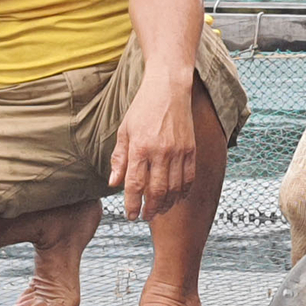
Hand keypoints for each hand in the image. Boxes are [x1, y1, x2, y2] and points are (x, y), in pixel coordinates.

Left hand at [110, 75, 196, 220]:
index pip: (135, 184)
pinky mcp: (191, 149)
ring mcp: (179, 151)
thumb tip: (114, 183)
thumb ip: (119, 158)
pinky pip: (189, 177)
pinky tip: (176, 198)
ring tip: (159, 210)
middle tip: (145, 217)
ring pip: (175, 188)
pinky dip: (183, 192)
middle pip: (157, 191)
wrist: (168, 88)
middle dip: (150, 209)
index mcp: (140, 147)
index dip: (132, 204)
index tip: (130, 215)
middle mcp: (160, 152)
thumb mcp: (124, 131)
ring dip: (167, 204)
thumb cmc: (143, 108)